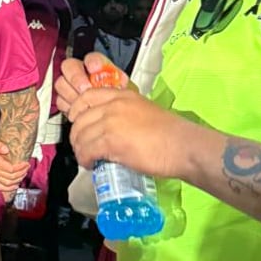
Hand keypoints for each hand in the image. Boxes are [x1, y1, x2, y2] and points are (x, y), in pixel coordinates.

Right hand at [0, 137, 28, 199]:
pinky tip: (16, 184)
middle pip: (11, 176)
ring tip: (23, 173)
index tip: (26, 163)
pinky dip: (9, 188)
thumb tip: (6, 150)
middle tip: (27, 167)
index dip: (20, 167)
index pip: (10, 169)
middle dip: (21, 172)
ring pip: (7, 183)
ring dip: (18, 179)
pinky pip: (0, 187)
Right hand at [55, 53, 128, 115]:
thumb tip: (118, 82)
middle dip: (76, 78)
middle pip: (69, 66)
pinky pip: (59, 100)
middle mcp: (80, 71)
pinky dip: (68, 106)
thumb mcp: (120, 87)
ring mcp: (69, 84)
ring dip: (72, 94)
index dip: (91, 62)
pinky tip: (78, 109)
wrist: (106, 109)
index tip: (95, 69)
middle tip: (84, 88)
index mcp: (96, 65)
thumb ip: (117, 81)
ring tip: (83, 102)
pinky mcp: (63, 98)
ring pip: (61, 83)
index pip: (90, 57)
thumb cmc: (112, 95)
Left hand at [67, 85, 193, 178]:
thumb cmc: (170, 134)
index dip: (76, 111)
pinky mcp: (111, 141)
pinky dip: (85, 160)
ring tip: (88, 159)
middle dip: (77, 136)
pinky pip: (86, 151)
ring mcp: (111, 122)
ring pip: (81, 137)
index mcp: (122, 95)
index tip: (77, 124)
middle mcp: (114, 105)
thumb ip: (123, 113)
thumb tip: (106, 127)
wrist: (183, 146)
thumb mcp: (144, 111)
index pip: (86, 96)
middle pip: (80, 119)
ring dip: (80, 150)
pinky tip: (92, 164)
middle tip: (83, 147)